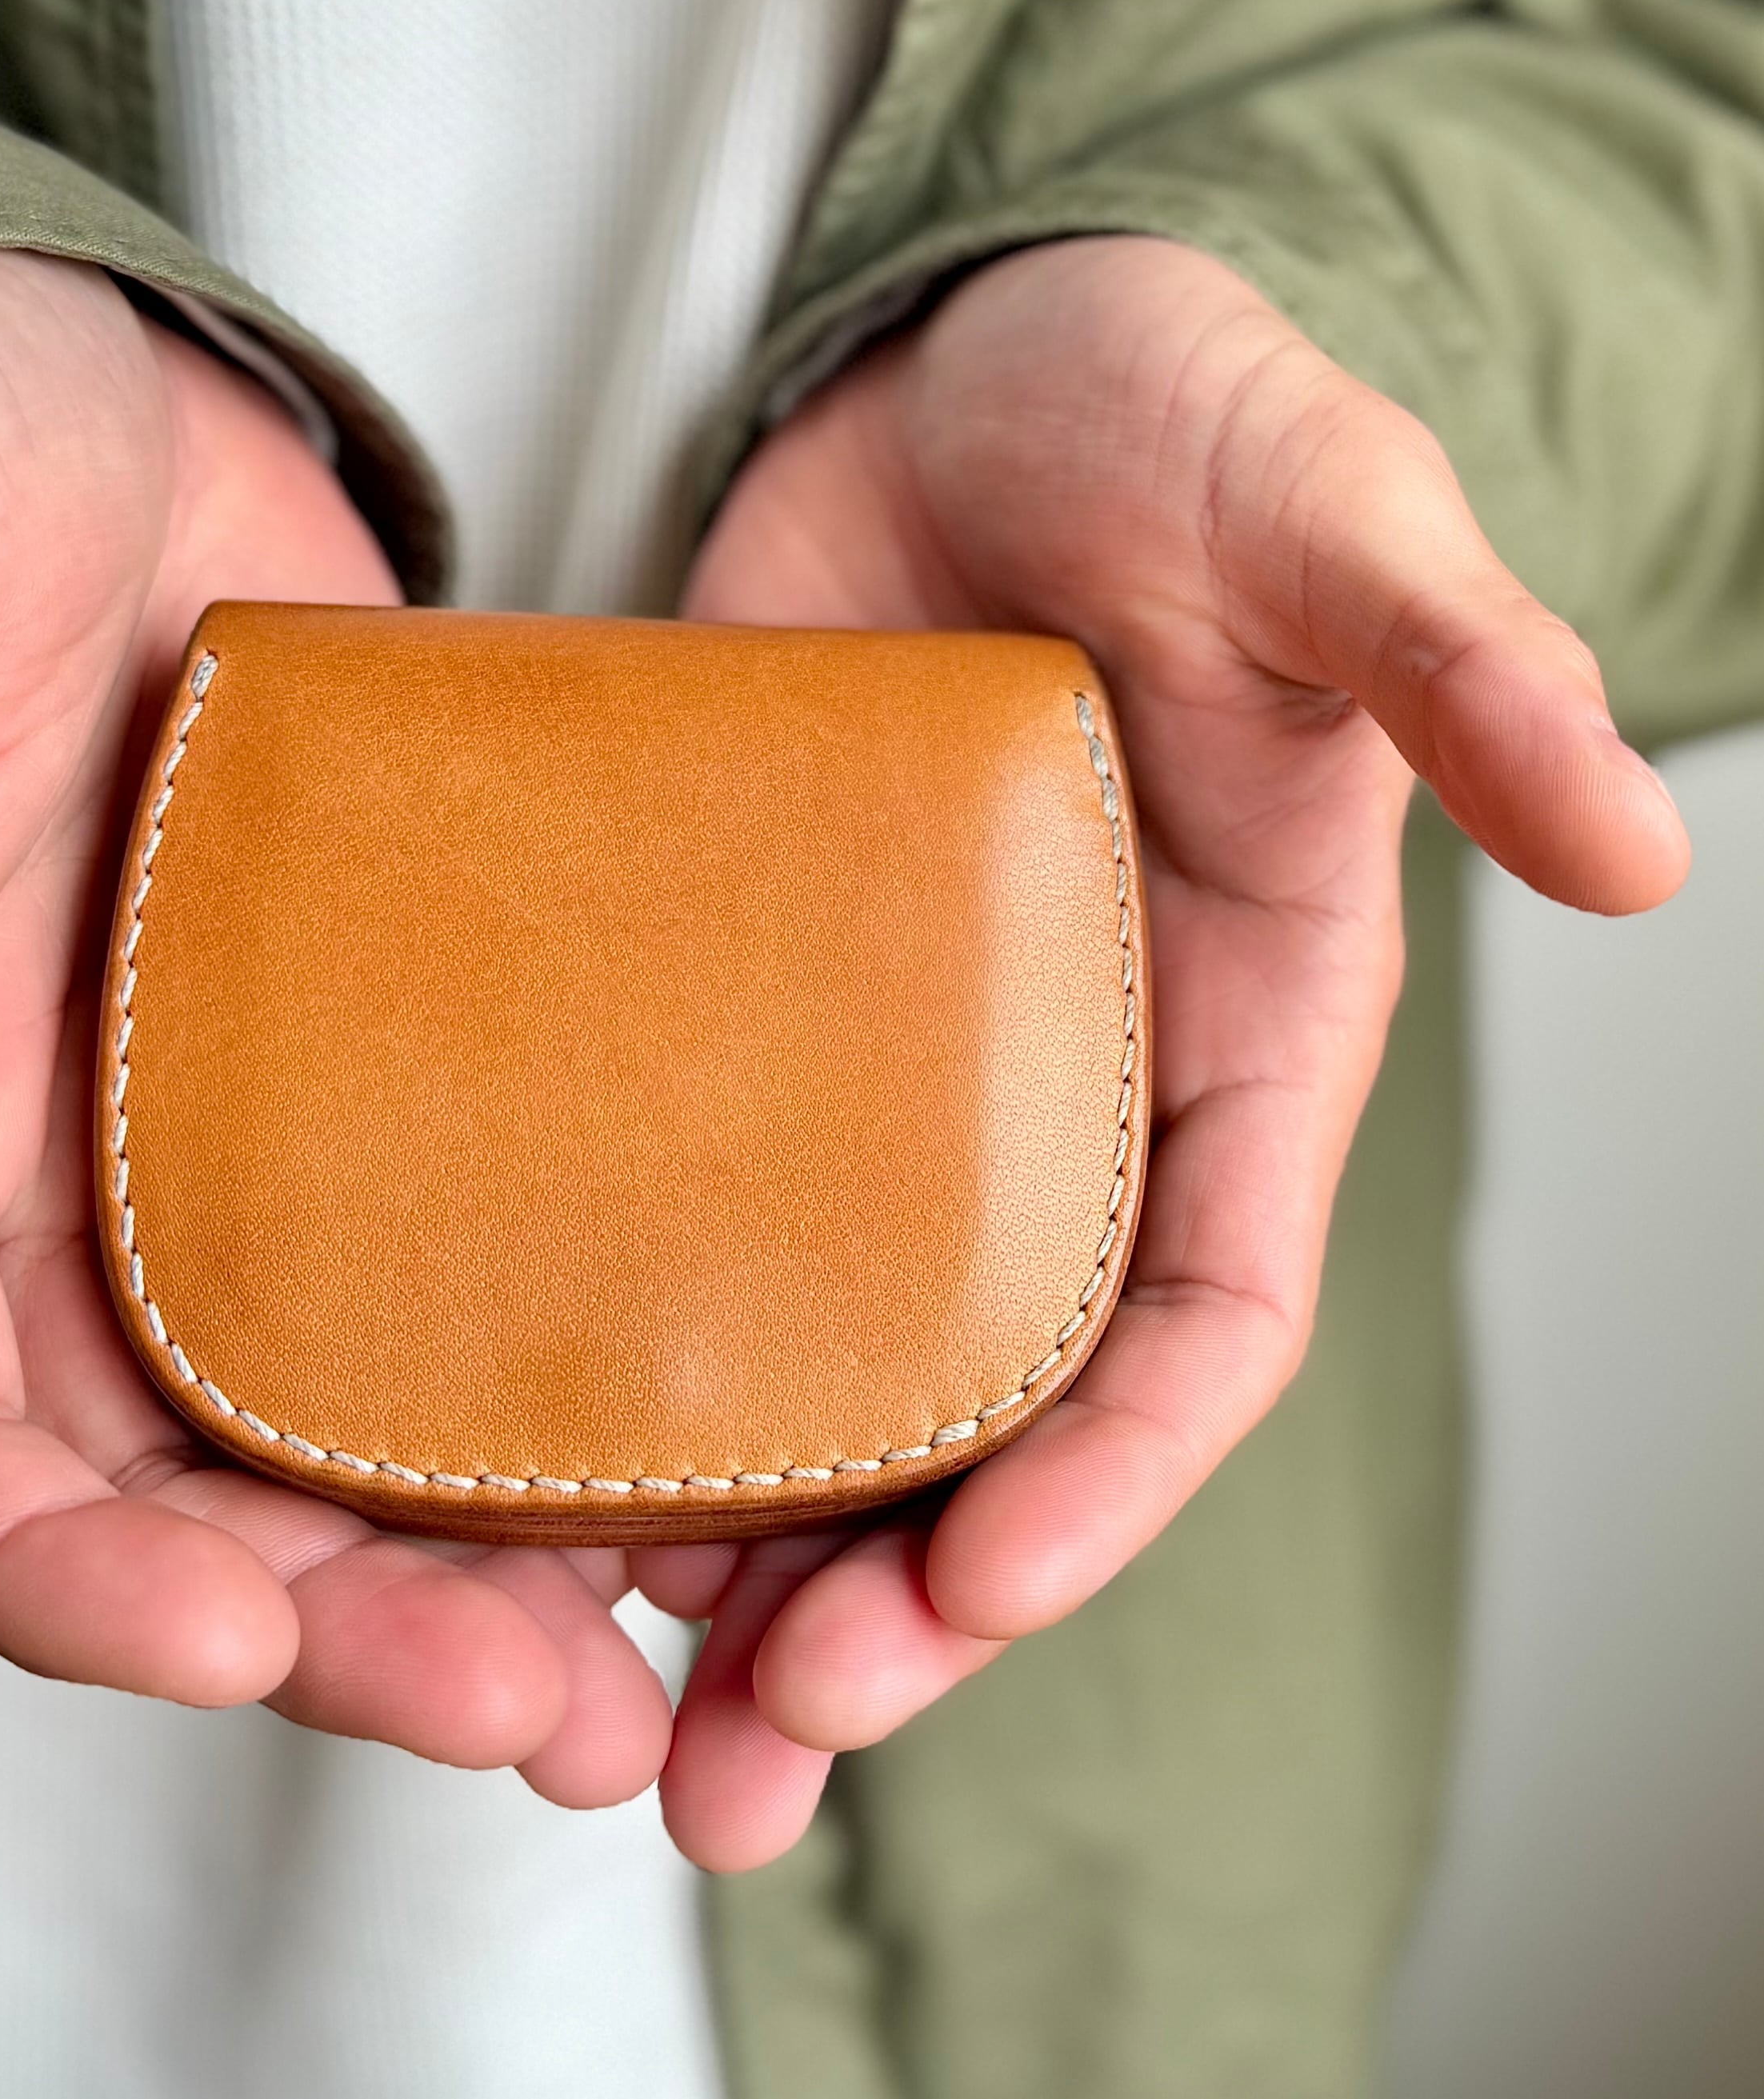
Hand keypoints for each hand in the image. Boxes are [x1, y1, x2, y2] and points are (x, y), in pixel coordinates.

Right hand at [0, 249, 668, 1809]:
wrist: (94, 391)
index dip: (57, 1579)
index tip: (232, 1646)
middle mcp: (53, 1190)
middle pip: (172, 1502)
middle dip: (336, 1633)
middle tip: (539, 1718)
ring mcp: (222, 1142)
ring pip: (333, 1433)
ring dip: (472, 1567)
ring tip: (650, 1659)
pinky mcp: (377, 1064)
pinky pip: (462, 1267)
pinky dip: (556, 1380)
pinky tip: (707, 1439)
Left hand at [641, 236, 1689, 1865]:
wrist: (968, 376)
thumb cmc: (1177, 425)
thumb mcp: (1326, 521)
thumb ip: (1455, 668)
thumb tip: (1637, 846)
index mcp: (1232, 1040)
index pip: (1196, 1328)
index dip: (1103, 1485)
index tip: (964, 1599)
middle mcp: (1056, 1099)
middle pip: (990, 1413)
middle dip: (888, 1604)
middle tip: (746, 1757)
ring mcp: (875, 1071)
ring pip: (815, 1366)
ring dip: (725, 1543)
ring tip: (599, 1696)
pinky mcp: (725, 1008)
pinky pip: (666, 1215)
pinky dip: (601, 1350)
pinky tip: (495, 1453)